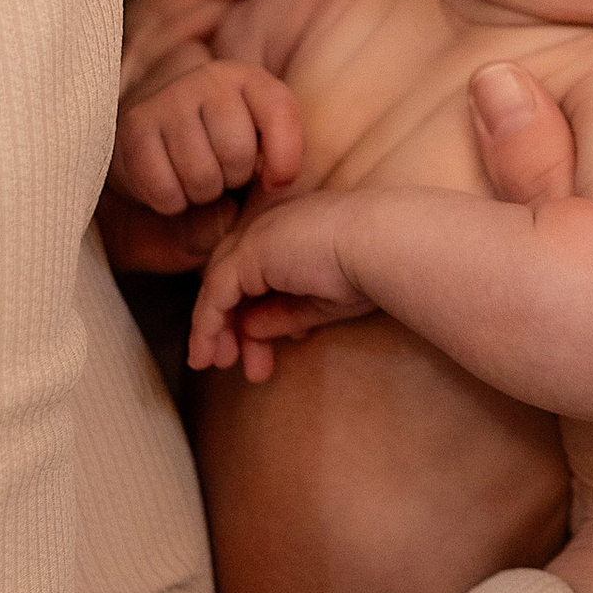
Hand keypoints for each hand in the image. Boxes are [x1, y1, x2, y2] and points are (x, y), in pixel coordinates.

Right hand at [111, 60, 302, 226]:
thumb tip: (259, 193)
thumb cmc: (224, 145)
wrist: (161, 136)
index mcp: (250, 79)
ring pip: (200, 176)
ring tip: (197, 176)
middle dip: (234, 179)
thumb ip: (280, 161)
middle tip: (223, 172)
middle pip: (237, 153)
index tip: (273, 180)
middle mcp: (209, 79)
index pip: (280, 112)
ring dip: (202, 193)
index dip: (284, 161)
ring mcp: (168, 99)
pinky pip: (165, 190)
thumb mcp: (263, 143)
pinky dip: (172, 201)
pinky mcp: (135, 127)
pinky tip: (172, 182)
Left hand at [190, 193, 372, 377]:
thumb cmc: (372, 269)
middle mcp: (268, 228)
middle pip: (232, 281)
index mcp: (290, 232)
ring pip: (219, 287)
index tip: (262, 354)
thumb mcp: (322, 302)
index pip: (255, 275)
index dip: (252, 315)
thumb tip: (250, 329)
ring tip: (216, 365)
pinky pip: (215, 294)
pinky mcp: (248, 252)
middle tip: (233, 364)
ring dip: (216, 329)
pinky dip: (207, 325)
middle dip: (230, 324)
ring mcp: (256, 236)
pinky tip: (208, 353)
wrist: (385, 247)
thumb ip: (284, 313)